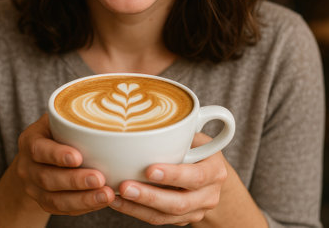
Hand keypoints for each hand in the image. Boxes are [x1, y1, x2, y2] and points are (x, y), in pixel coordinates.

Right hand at [16, 113, 115, 215]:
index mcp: (30, 140)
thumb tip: (115, 98)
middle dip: (75, 180)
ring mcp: (34, 187)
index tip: (78, 157)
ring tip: (107, 194)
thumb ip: (75, 112)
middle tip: (100, 178)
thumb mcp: (58, 117)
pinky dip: (83, 206)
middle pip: (48, 178)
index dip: (57, 155)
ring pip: (55, 199)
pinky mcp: (44, 202)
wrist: (34, 157)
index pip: (39, 149)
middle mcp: (28, 166)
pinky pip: (62, 209)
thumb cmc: (56, 129)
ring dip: (82, 198)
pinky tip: (101, 201)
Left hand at [109, 132, 226, 225]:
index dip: (173, 175)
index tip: (149, 170)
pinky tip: (118, 201)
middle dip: (149, 196)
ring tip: (114, 195)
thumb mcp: (197, 133)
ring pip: (164, 216)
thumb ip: (185, 126)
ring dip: (137, 207)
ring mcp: (195, 211)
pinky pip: (157, 219)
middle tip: (125, 186)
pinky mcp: (181, 220)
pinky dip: (135, 211)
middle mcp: (208, 195)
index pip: (195, 176)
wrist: (211, 173)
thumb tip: (156, 110)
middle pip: (178, 203)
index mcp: (214, 170)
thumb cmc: (198, 145)